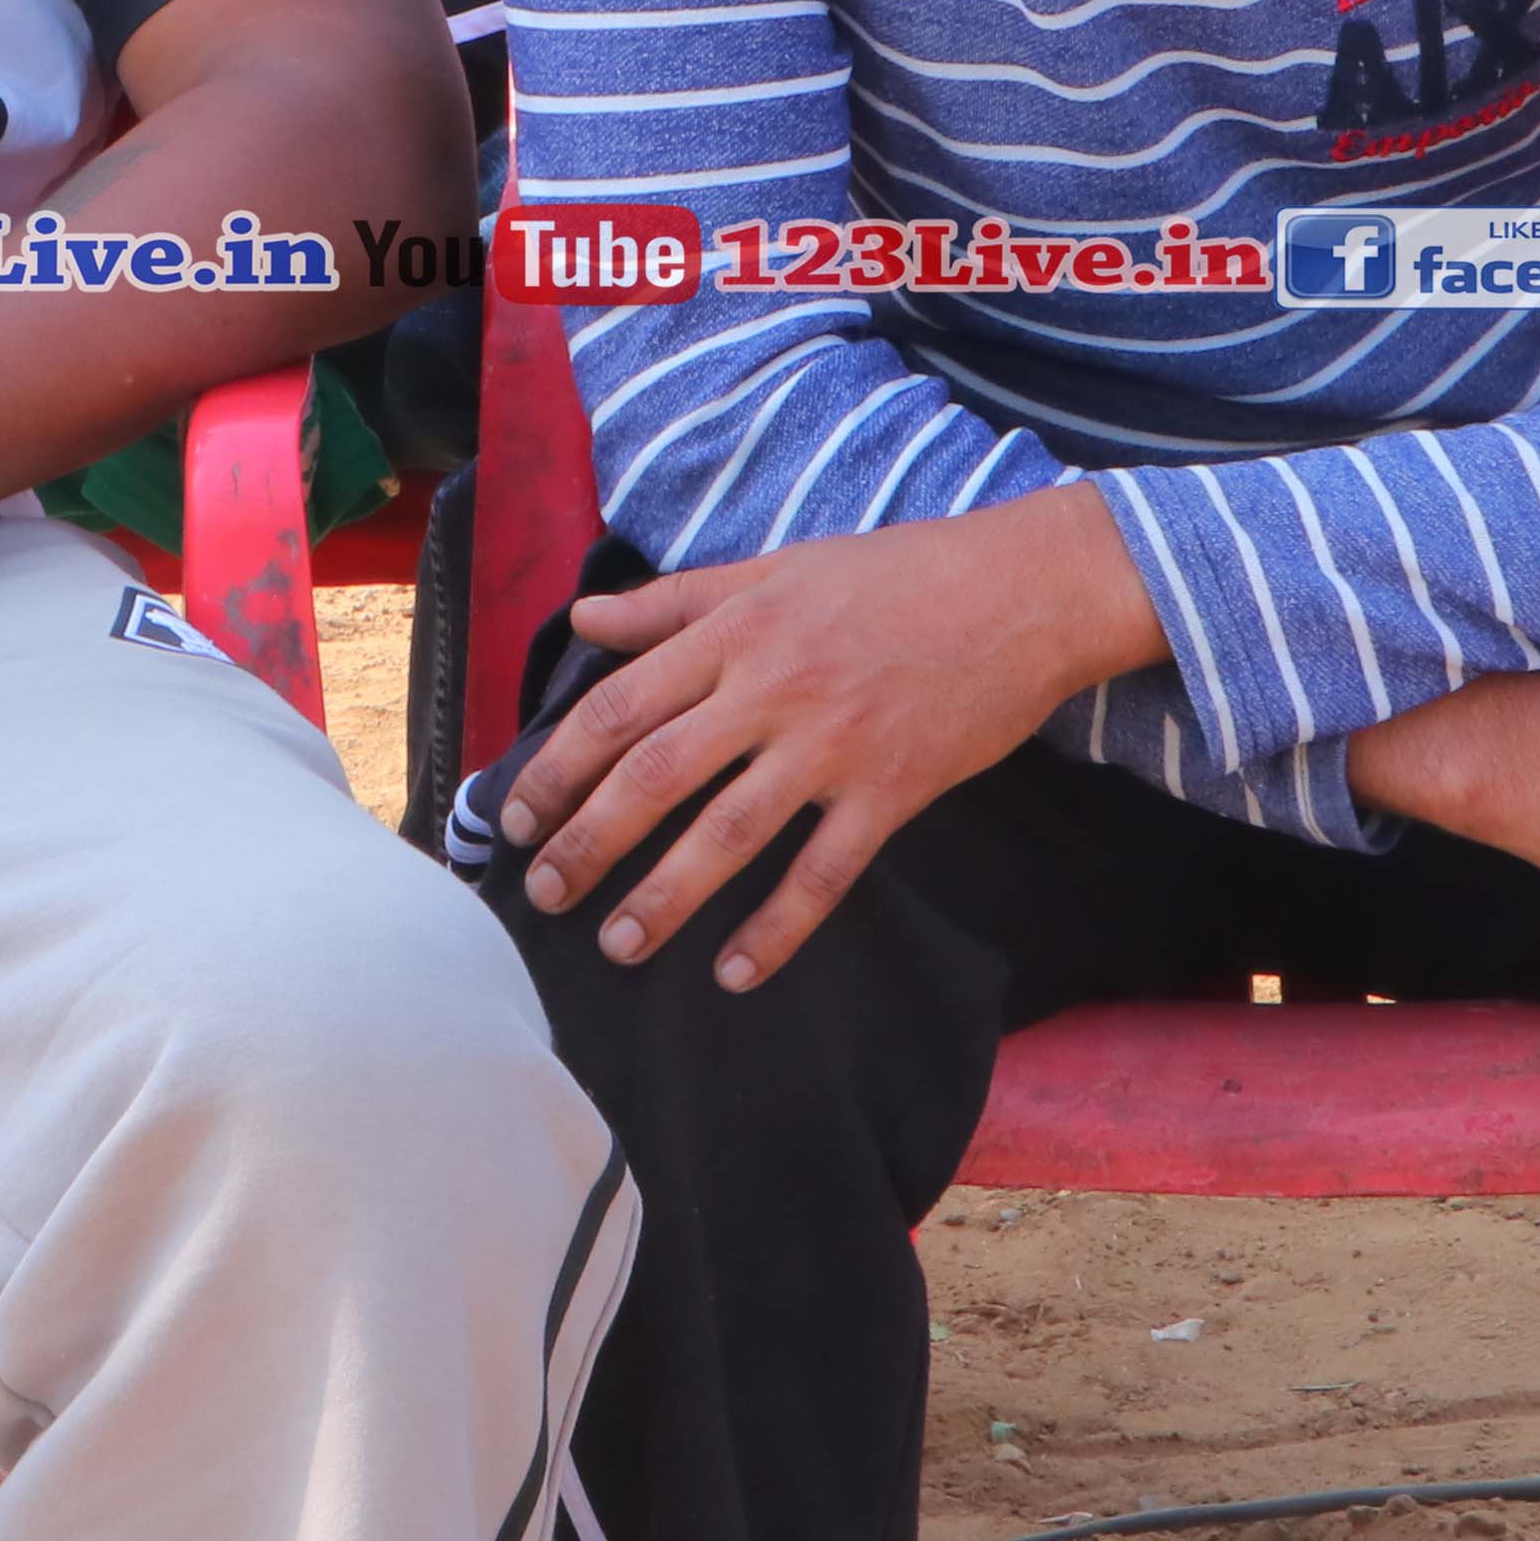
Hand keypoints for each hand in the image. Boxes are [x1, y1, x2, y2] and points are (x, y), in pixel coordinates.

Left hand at [494, 489, 1158, 990]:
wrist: (1021, 591)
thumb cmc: (894, 574)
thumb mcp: (775, 567)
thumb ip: (675, 601)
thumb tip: (585, 621)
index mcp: (736, 629)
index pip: (621, 706)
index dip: (560, 768)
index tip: (518, 819)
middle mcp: (772, 687)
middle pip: (656, 776)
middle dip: (589, 841)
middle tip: (544, 896)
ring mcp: (833, 744)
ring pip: (729, 833)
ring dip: (665, 896)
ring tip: (618, 945)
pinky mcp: (893, 790)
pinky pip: (823, 873)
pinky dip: (776, 928)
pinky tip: (736, 973)